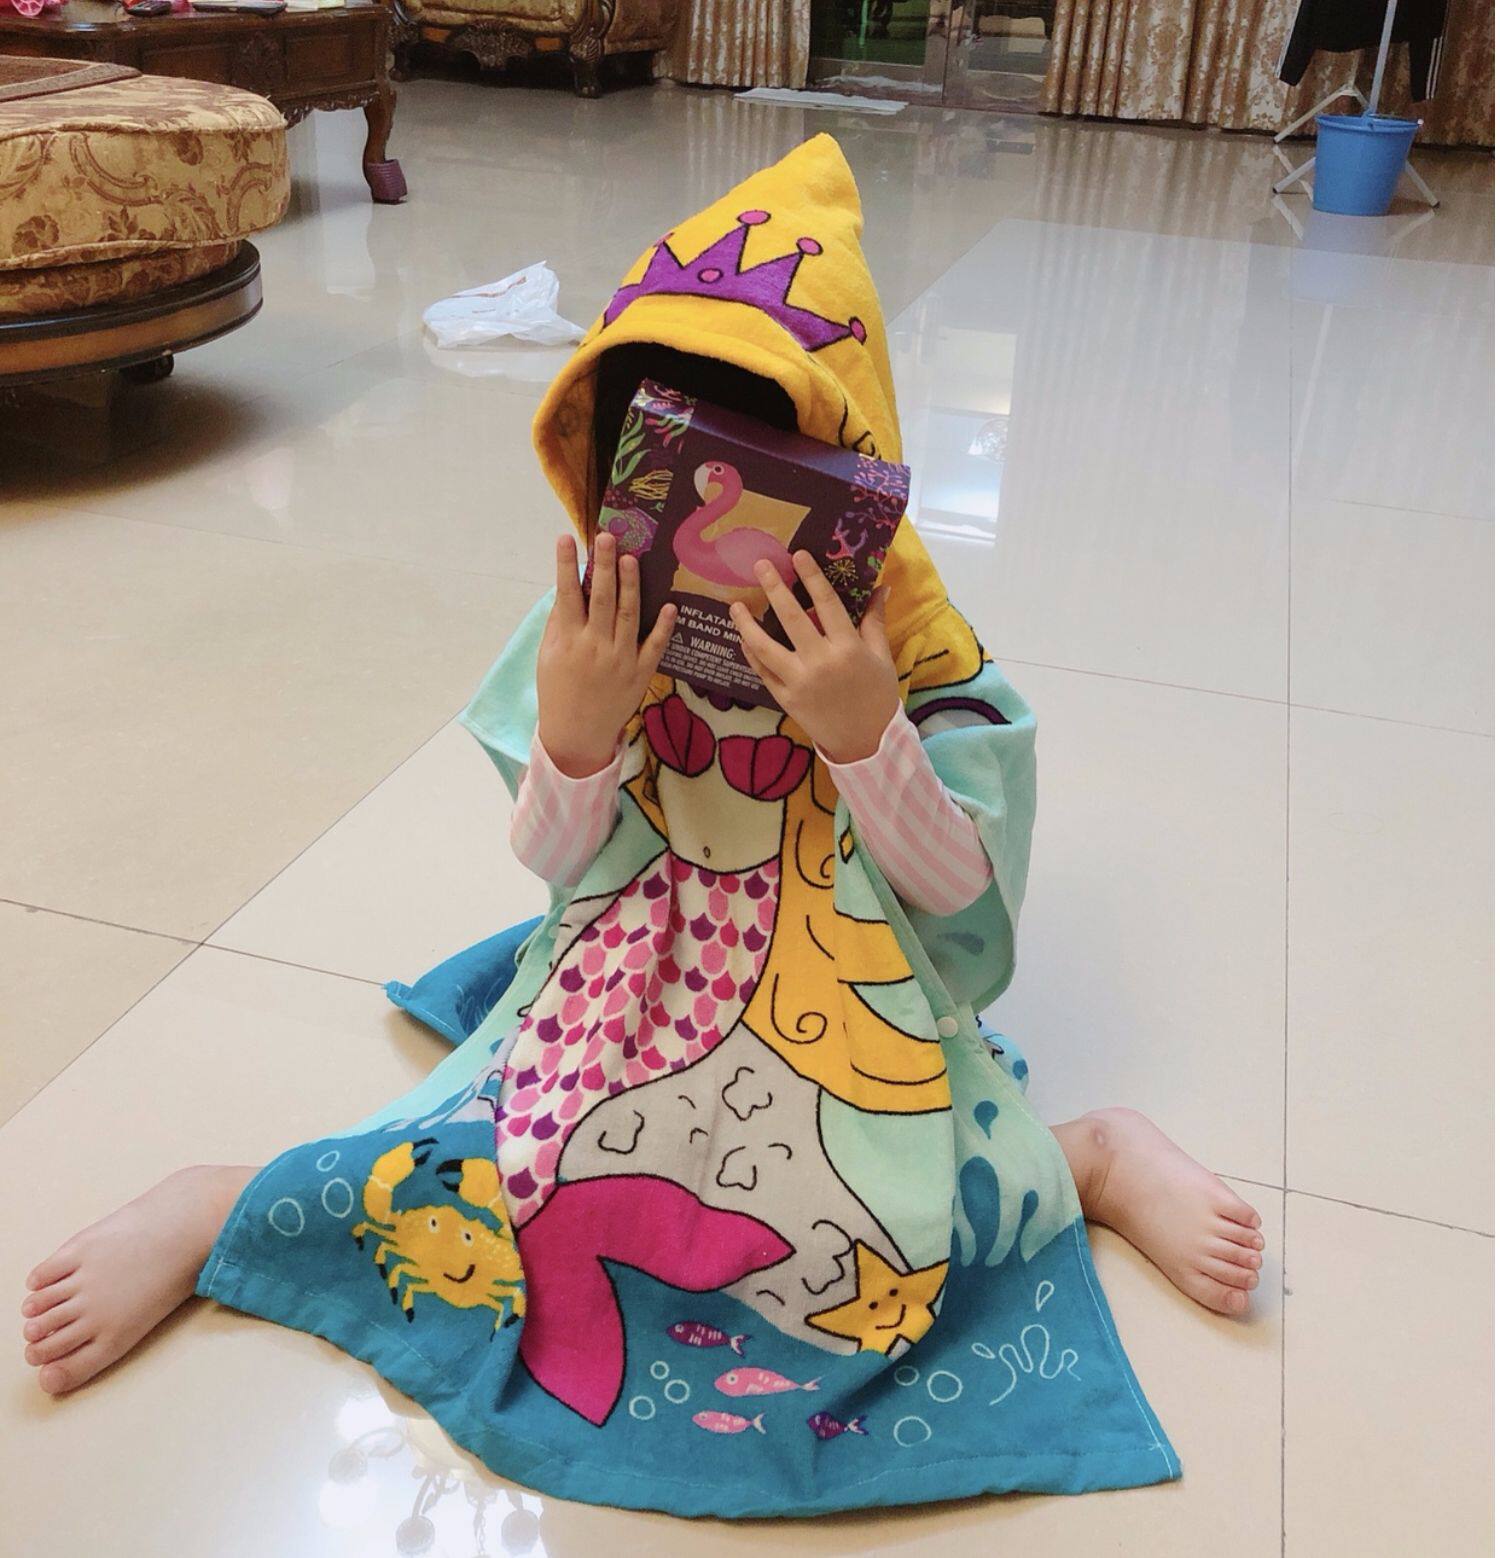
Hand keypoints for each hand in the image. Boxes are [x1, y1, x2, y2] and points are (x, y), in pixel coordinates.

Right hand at [537, 532, 675, 777]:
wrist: (577, 734)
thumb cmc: (558, 691)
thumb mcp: (547, 657)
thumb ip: (558, 623)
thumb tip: (568, 589)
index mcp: (567, 641)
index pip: (567, 594)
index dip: (567, 565)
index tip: (568, 538)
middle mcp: (594, 647)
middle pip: (601, 598)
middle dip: (604, 565)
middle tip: (609, 537)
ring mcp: (620, 660)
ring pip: (628, 614)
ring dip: (630, 585)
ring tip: (631, 558)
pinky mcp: (640, 673)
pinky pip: (654, 646)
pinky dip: (662, 626)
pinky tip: (668, 605)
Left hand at [730, 551, 898, 763]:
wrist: (866, 742)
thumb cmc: (877, 696)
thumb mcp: (881, 657)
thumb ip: (875, 621)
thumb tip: (881, 586)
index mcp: (847, 648)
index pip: (826, 604)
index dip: (812, 577)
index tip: (798, 555)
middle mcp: (820, 662)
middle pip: (791, 618)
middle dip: (774, 588)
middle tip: (760, 565)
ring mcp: (799, 682)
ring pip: (765, 648)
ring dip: (747, 625)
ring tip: (735, 606)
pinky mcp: (785, 699)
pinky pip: (762, 672)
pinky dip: (751, 654)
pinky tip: (743, 639)